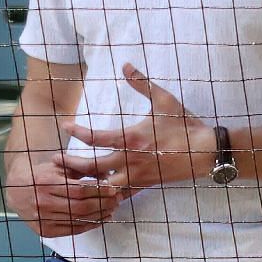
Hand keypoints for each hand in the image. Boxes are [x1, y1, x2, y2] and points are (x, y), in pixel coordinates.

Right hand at [6, 152, 122, 237]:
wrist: (16, 190)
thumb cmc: (41, 175)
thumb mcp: (58, 166)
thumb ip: (81, 169)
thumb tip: (107, 175)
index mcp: (46, 182)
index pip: (79, 189)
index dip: (99, 190)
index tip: (113, 188)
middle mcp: (43, 202)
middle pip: (80, 206)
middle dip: (102, 203)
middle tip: (117, 200)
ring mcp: (43, 218)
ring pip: (78, 220)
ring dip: (99, 215)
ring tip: (112, 209)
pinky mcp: (44, 231)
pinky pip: (71, 230)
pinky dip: (89, 226)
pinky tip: (100, 219)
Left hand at [69, 63, 218, 194]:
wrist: (207, 152)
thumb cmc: (185, 125)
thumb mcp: (164, 100)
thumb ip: (142, 83)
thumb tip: (126, 64)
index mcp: (131, 138)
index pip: (95, 138)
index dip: (76, 131)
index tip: (64, 126)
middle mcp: (130, 160)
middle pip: (91, 168)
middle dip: (71, 165)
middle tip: (55, 161)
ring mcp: (136, 176)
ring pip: (102, 187)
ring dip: (85, 184)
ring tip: (68, 181)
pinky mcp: (144, 186)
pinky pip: (120, 196)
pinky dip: (105, 196)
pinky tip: (94, 196)